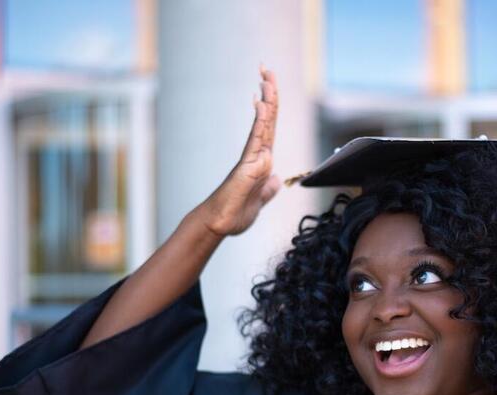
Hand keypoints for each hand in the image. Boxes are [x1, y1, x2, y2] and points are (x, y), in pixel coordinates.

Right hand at [201, 64, 280, 236]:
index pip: (270, 128)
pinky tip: (262, 103)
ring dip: (266, 99)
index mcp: (262, 161)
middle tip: (266, 68)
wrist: (221, 224)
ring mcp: (252, 159)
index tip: (269, 85)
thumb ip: (268, 189)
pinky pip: (256, 140)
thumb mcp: (261, 200)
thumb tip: (276, 180)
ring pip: (263, 124)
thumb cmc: (236, 214)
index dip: (272, 106)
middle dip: (269, 92)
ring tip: (266, 75)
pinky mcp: (247, 166)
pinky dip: (261, 121)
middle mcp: (257, 155)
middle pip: (268, 119)